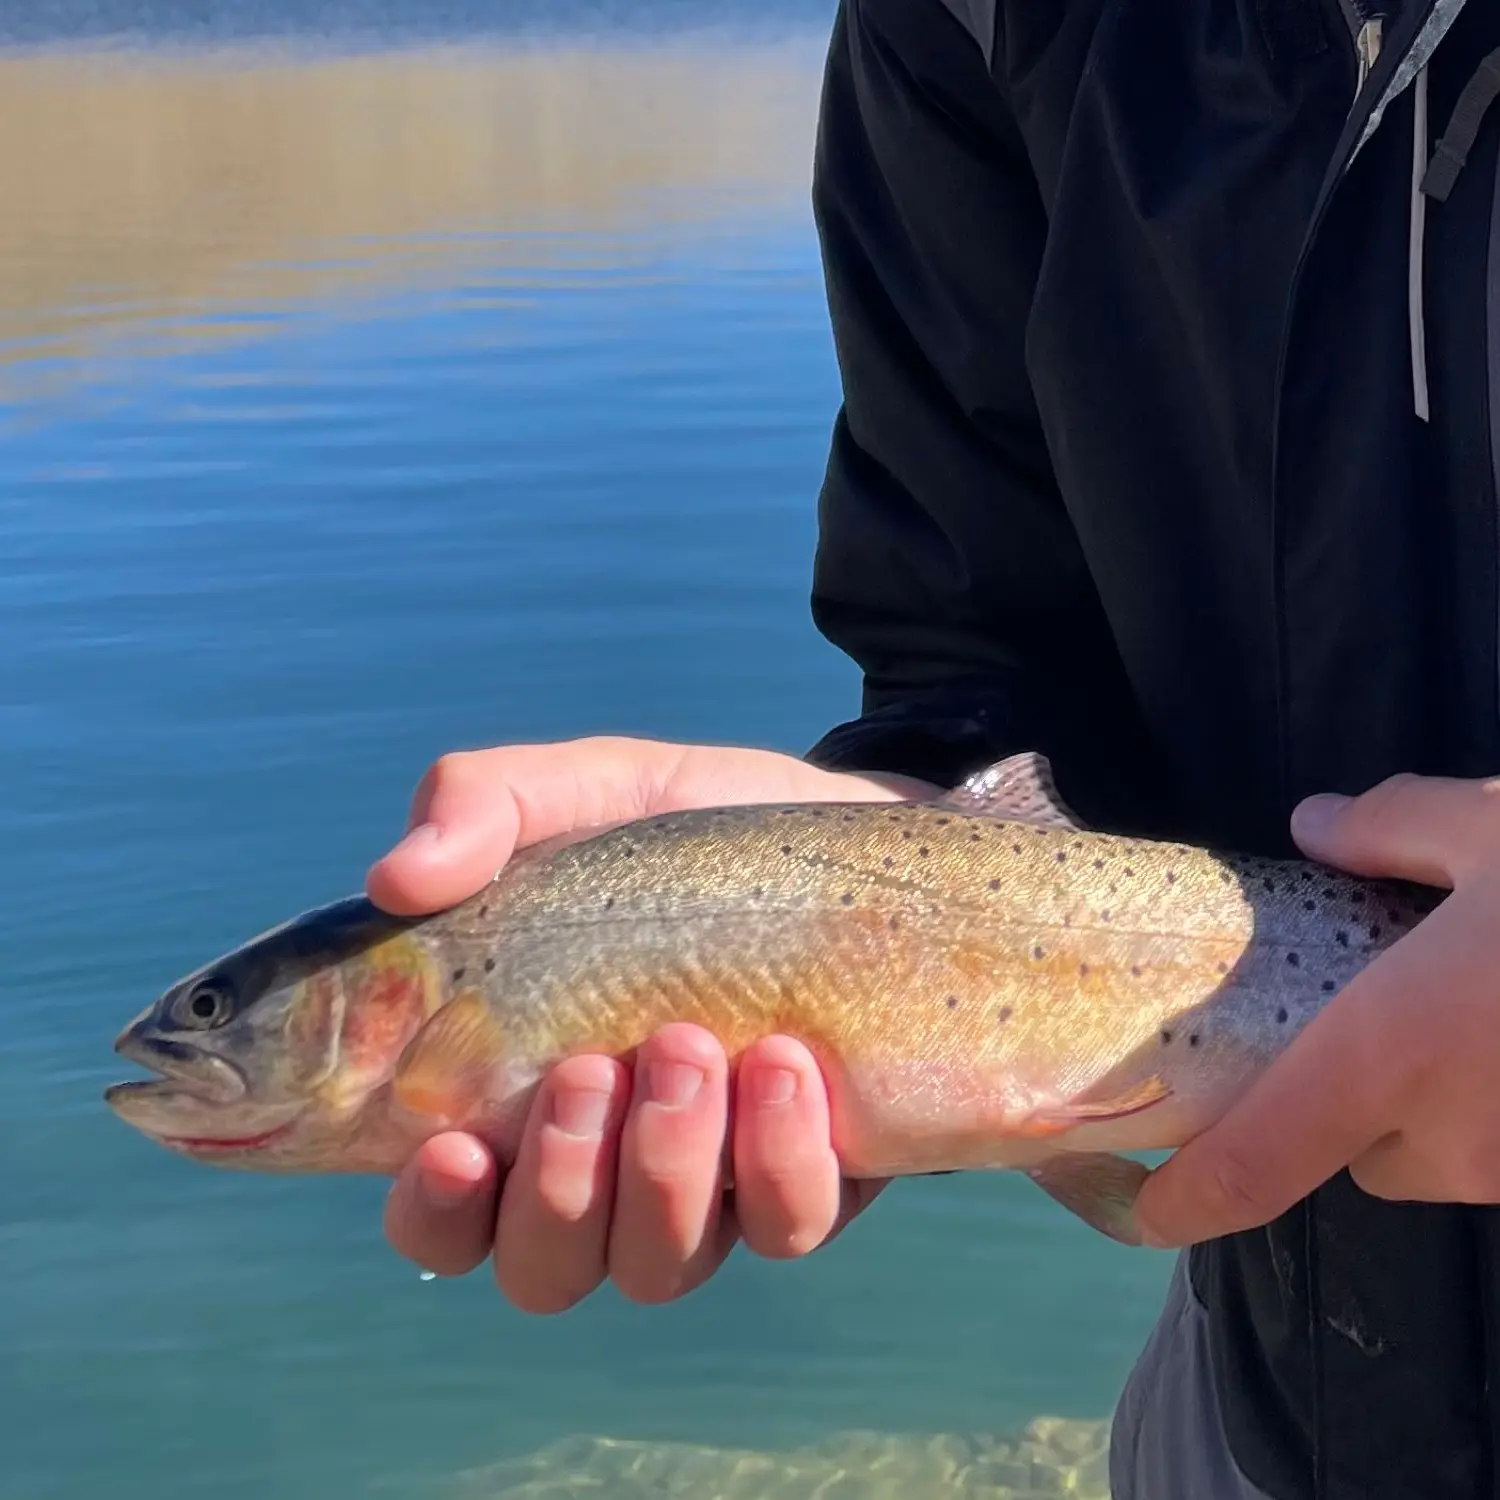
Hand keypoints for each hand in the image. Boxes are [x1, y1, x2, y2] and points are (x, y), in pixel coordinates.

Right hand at [366, 735, 936, 1309]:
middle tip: (589, 1068)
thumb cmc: (695, 833)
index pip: (444, 1215)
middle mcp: (609, 1164)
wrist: (851, 831)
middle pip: (543, 1268)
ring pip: (659, 1265)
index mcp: (521, 1095)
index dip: (434, 1214)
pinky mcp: (815, 1174)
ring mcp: (714, 1183)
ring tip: (689, 1045)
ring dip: (663, 1170)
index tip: (454, 1146)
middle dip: (556, 1189)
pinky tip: (782, 1063)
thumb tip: (395, 876)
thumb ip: (482, 806)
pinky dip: (777, 1160)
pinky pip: (785, 1225)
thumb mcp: (589, 790)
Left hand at [1134, 772, 1499, 1247]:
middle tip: (1368, 1015)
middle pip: (1358, 1154)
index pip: (1259, 1158)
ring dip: (1434, 1104)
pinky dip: (1499, 1100)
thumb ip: (1391, 826)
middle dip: (1348, 1105)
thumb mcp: (1496, 825)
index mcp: (1393, 1051)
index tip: (1145, 1211)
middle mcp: (1457, 1132)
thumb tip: (1317, 823)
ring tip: (1470, 1006)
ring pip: (1445, 1156)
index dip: (1190, 1199)